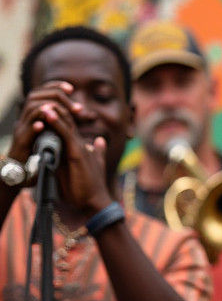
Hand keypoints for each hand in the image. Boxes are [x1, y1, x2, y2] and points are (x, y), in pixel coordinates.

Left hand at [15, 83, 110, 212]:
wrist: (94, 202)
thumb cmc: (89, 188)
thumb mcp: (89, 165)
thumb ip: (93, 152)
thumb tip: (98, 141)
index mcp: (80, 147)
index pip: (69, 125)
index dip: (60, 115)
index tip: (47, 107)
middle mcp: (81, 144)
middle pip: (68, 120)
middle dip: (56, 109)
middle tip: (44, 99)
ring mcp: (80, 147)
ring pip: (67, 123)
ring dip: (54, 111)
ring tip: (43, 101)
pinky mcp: (77, 153)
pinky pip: (65, 133)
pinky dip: (56, 122)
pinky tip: (48, 113)